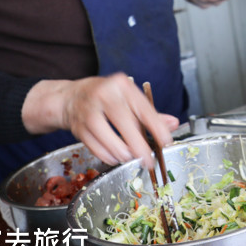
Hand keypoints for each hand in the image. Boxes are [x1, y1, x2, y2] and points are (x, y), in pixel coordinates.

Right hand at [21, 74, 178, 170]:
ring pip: (107, 137)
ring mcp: (88, 110)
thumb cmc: (106, 97)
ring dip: (122, 153)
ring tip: (131, 159)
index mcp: (121, 85)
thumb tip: (173, 124)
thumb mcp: (129, 98)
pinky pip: (95, 147)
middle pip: (124, 122)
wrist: (71, 97)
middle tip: (149, 160)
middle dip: (139, 146)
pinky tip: (116, 158)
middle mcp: (104, 94)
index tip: (166, 142)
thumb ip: (150, 113)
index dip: (156, 127)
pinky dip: (107, 156)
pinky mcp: (77, 127)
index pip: (143, 107)